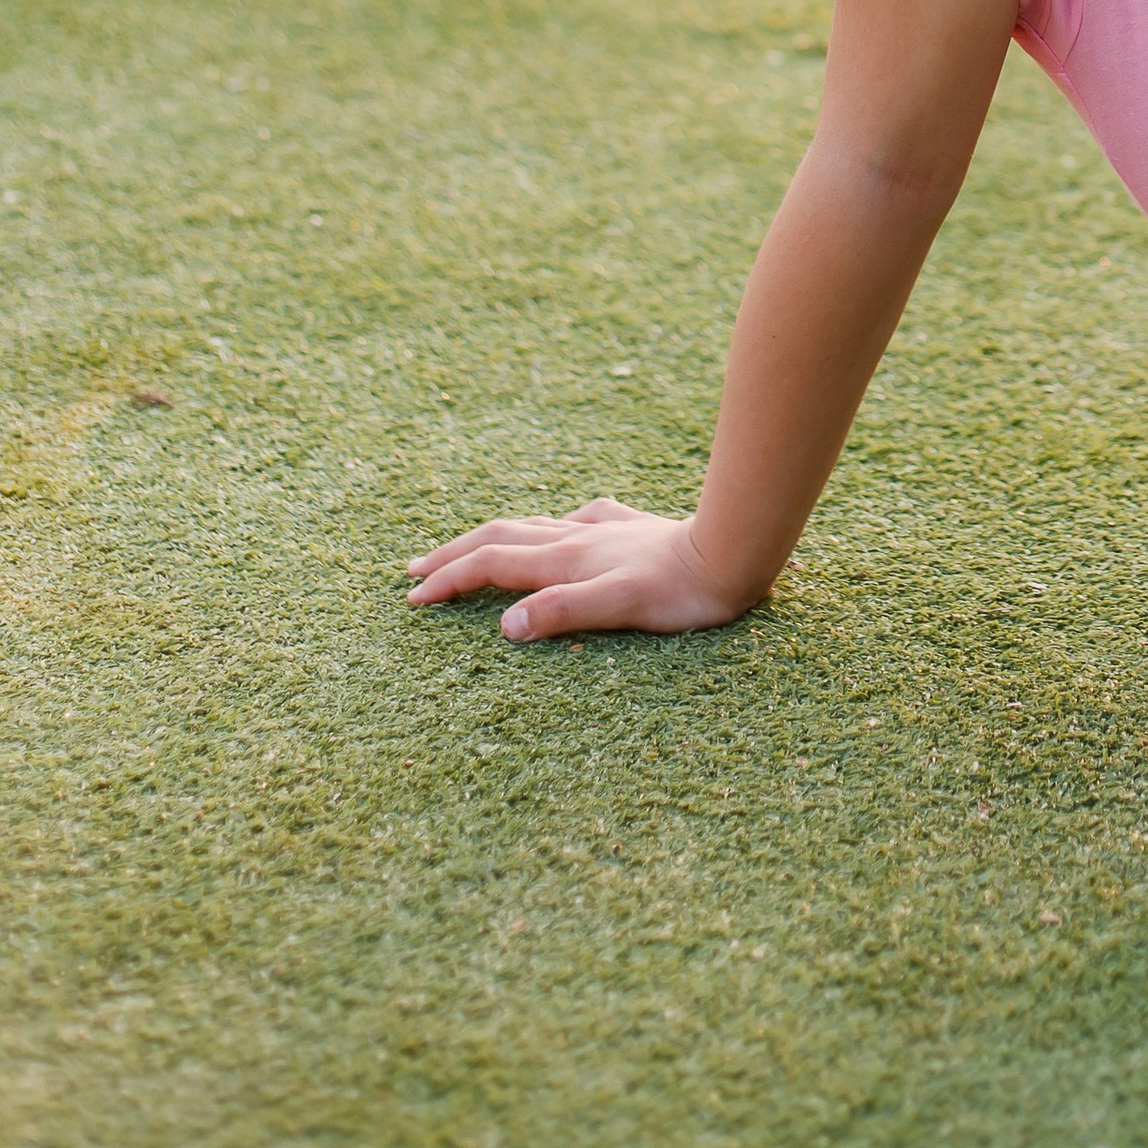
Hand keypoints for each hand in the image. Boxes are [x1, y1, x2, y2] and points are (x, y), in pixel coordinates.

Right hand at [405, 494, 751, 643]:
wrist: (735, 550)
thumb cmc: (682, 591)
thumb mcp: (621, 608)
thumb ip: (564, 612)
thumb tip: (506, 625)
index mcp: (568, 559)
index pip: (492, 565)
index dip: (449, 580)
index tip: (412, 598)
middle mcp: (578, 538)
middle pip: (500, 537)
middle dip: (454, 554)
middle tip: (414, 569)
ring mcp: (603, 528)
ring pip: (531, 526)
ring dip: (489, 539)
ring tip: (466, 549)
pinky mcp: (629, 527)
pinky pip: (574, 521)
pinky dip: (546, 529)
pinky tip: (557, 530)